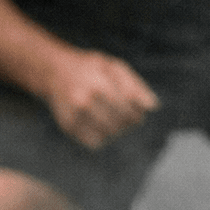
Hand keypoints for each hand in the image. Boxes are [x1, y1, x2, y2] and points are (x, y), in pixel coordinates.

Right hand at [44, 49, 159, 149]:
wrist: (55, 71)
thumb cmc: (92, 69)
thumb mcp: (115, 67)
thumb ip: (135, 86)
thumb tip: (153, 107)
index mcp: (98, 84)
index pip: (129, 107)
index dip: (139, 112)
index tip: (140, 110)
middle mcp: (83, 101)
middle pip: (121, 122)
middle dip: (132, 122)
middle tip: (131, 117)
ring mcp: (74, 115)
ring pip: (110, 135)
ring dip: (119, 131)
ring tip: (117, 120)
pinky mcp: (68, 126)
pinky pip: (95, 143)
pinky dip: (104, 138)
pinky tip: (103, 126)